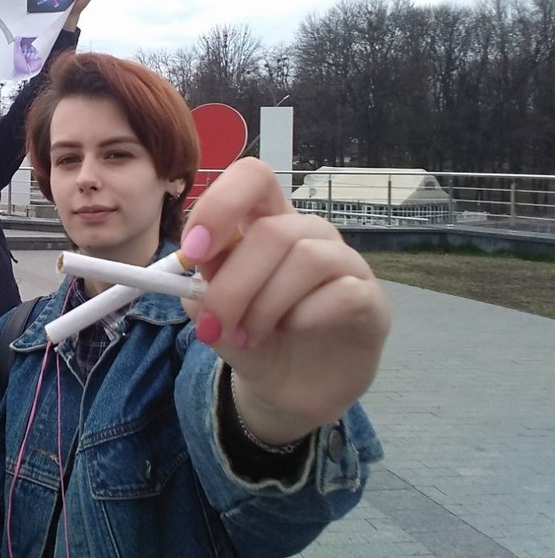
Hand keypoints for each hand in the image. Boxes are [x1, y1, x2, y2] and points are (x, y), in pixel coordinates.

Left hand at [179, 158, 390, 445]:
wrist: (289, 388)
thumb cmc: (253, 338)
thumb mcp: (215, 315)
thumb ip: (202, 288)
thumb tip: (193, 272)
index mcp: (267, 222)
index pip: (252, 177)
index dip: (220, 205)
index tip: (193, 252)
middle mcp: (309, 233)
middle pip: (273, 231)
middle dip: (234, 284)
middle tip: (215, 324)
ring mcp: (345, 263)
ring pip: (307, 257)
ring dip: (267, 304)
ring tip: (250, 335)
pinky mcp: (372, 299)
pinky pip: (343, 292)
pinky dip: (306, 317)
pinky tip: (294, 332)